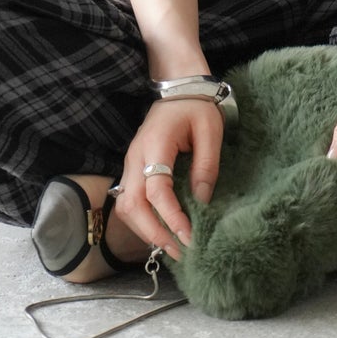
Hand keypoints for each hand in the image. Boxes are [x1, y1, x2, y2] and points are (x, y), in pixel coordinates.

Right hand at [111, 97, 223, 258]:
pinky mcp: (133, 168)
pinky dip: (143, 221)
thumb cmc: (196, 106)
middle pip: (132, 205)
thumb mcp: (211, 130)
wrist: (177, 87)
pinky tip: (161, 231)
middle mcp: (136, 156)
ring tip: (171, 247)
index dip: (170, 216)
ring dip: (145, 230)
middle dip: (153, 233)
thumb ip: (206, 165)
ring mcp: (131, 163)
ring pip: (126, 206)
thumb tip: (201, 201)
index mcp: (155, 144)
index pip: (156, 189)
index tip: (189, 236)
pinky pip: (129, 201)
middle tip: (180, 251)